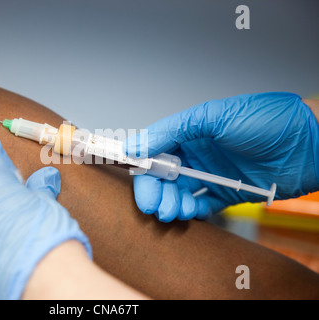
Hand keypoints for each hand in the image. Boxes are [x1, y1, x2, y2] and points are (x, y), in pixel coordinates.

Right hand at [124, 92, 318, 221]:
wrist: (312, 144)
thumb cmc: (268, 121)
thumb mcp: (213, 117)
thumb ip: (171, 130)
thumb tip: (135, 145)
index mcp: (191, 132)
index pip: (156, 152)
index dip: (144, 168)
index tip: (138, 183)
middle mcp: (199, 154)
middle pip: (165, 176)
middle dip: (155, 192)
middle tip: (153, 206)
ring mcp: (213, 174)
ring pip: (180, 193)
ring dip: (172, 203)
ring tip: (174, 211)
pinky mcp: (228, 193)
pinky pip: (203, 205)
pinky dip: (193, 212)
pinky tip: (191, 212)